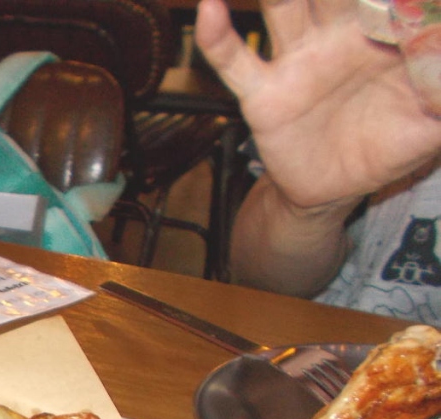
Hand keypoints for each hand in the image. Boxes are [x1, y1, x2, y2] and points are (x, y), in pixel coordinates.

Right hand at [196, 0, 440, 211]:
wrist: (334, 189)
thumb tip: (439, 54)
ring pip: (281, 3)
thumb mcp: (433, 119)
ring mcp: (296, 59)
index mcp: (381, 29)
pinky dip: (218, 35)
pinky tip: (211, 8)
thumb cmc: (386, 143)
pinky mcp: (263, 93)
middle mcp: (335, 32)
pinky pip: (235, 61)